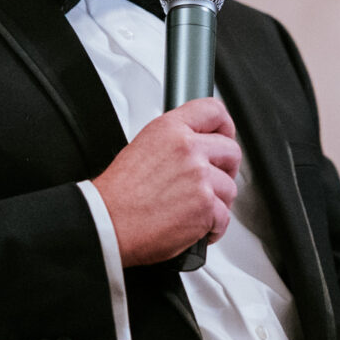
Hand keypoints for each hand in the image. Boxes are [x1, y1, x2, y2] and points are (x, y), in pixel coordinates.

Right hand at [92, 97, 240, 266]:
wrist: (108, 223)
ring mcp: (200, 177)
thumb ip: (174, 142)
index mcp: (170, 129)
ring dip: (216, 203)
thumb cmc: (117, 194)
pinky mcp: (206, 206)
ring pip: (229, 188)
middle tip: (211, 183)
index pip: (213, 111)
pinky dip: (212, 228)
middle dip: (225, 170)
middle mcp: (188, 149)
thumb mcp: (142, 147)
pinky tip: (194, 228)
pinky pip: (224, 218)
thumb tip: (196, 146)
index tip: (225, 136)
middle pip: (231, 151)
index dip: (225, 126)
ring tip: (192, 210)